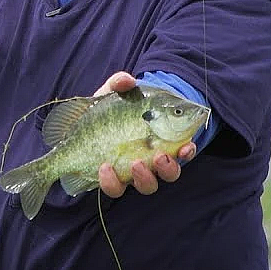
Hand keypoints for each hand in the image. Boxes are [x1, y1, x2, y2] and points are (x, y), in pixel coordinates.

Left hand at [93, 71, 195, 197]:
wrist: (83, 124)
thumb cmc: (107, 107)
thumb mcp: (112, 92)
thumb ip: (119, 82)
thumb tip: (127, 81)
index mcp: (160, 139)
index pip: (182, 150)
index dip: (188, 151)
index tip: (187, 146)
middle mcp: (150, 159)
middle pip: (169, 173)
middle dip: (169, 168)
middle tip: (160, 156)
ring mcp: (132, 172)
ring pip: (147, 185)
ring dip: (145, 178)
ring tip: (135, 163)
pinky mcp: (111, 180)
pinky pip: (115, 188)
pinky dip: (111, 181)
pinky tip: (104, 167)